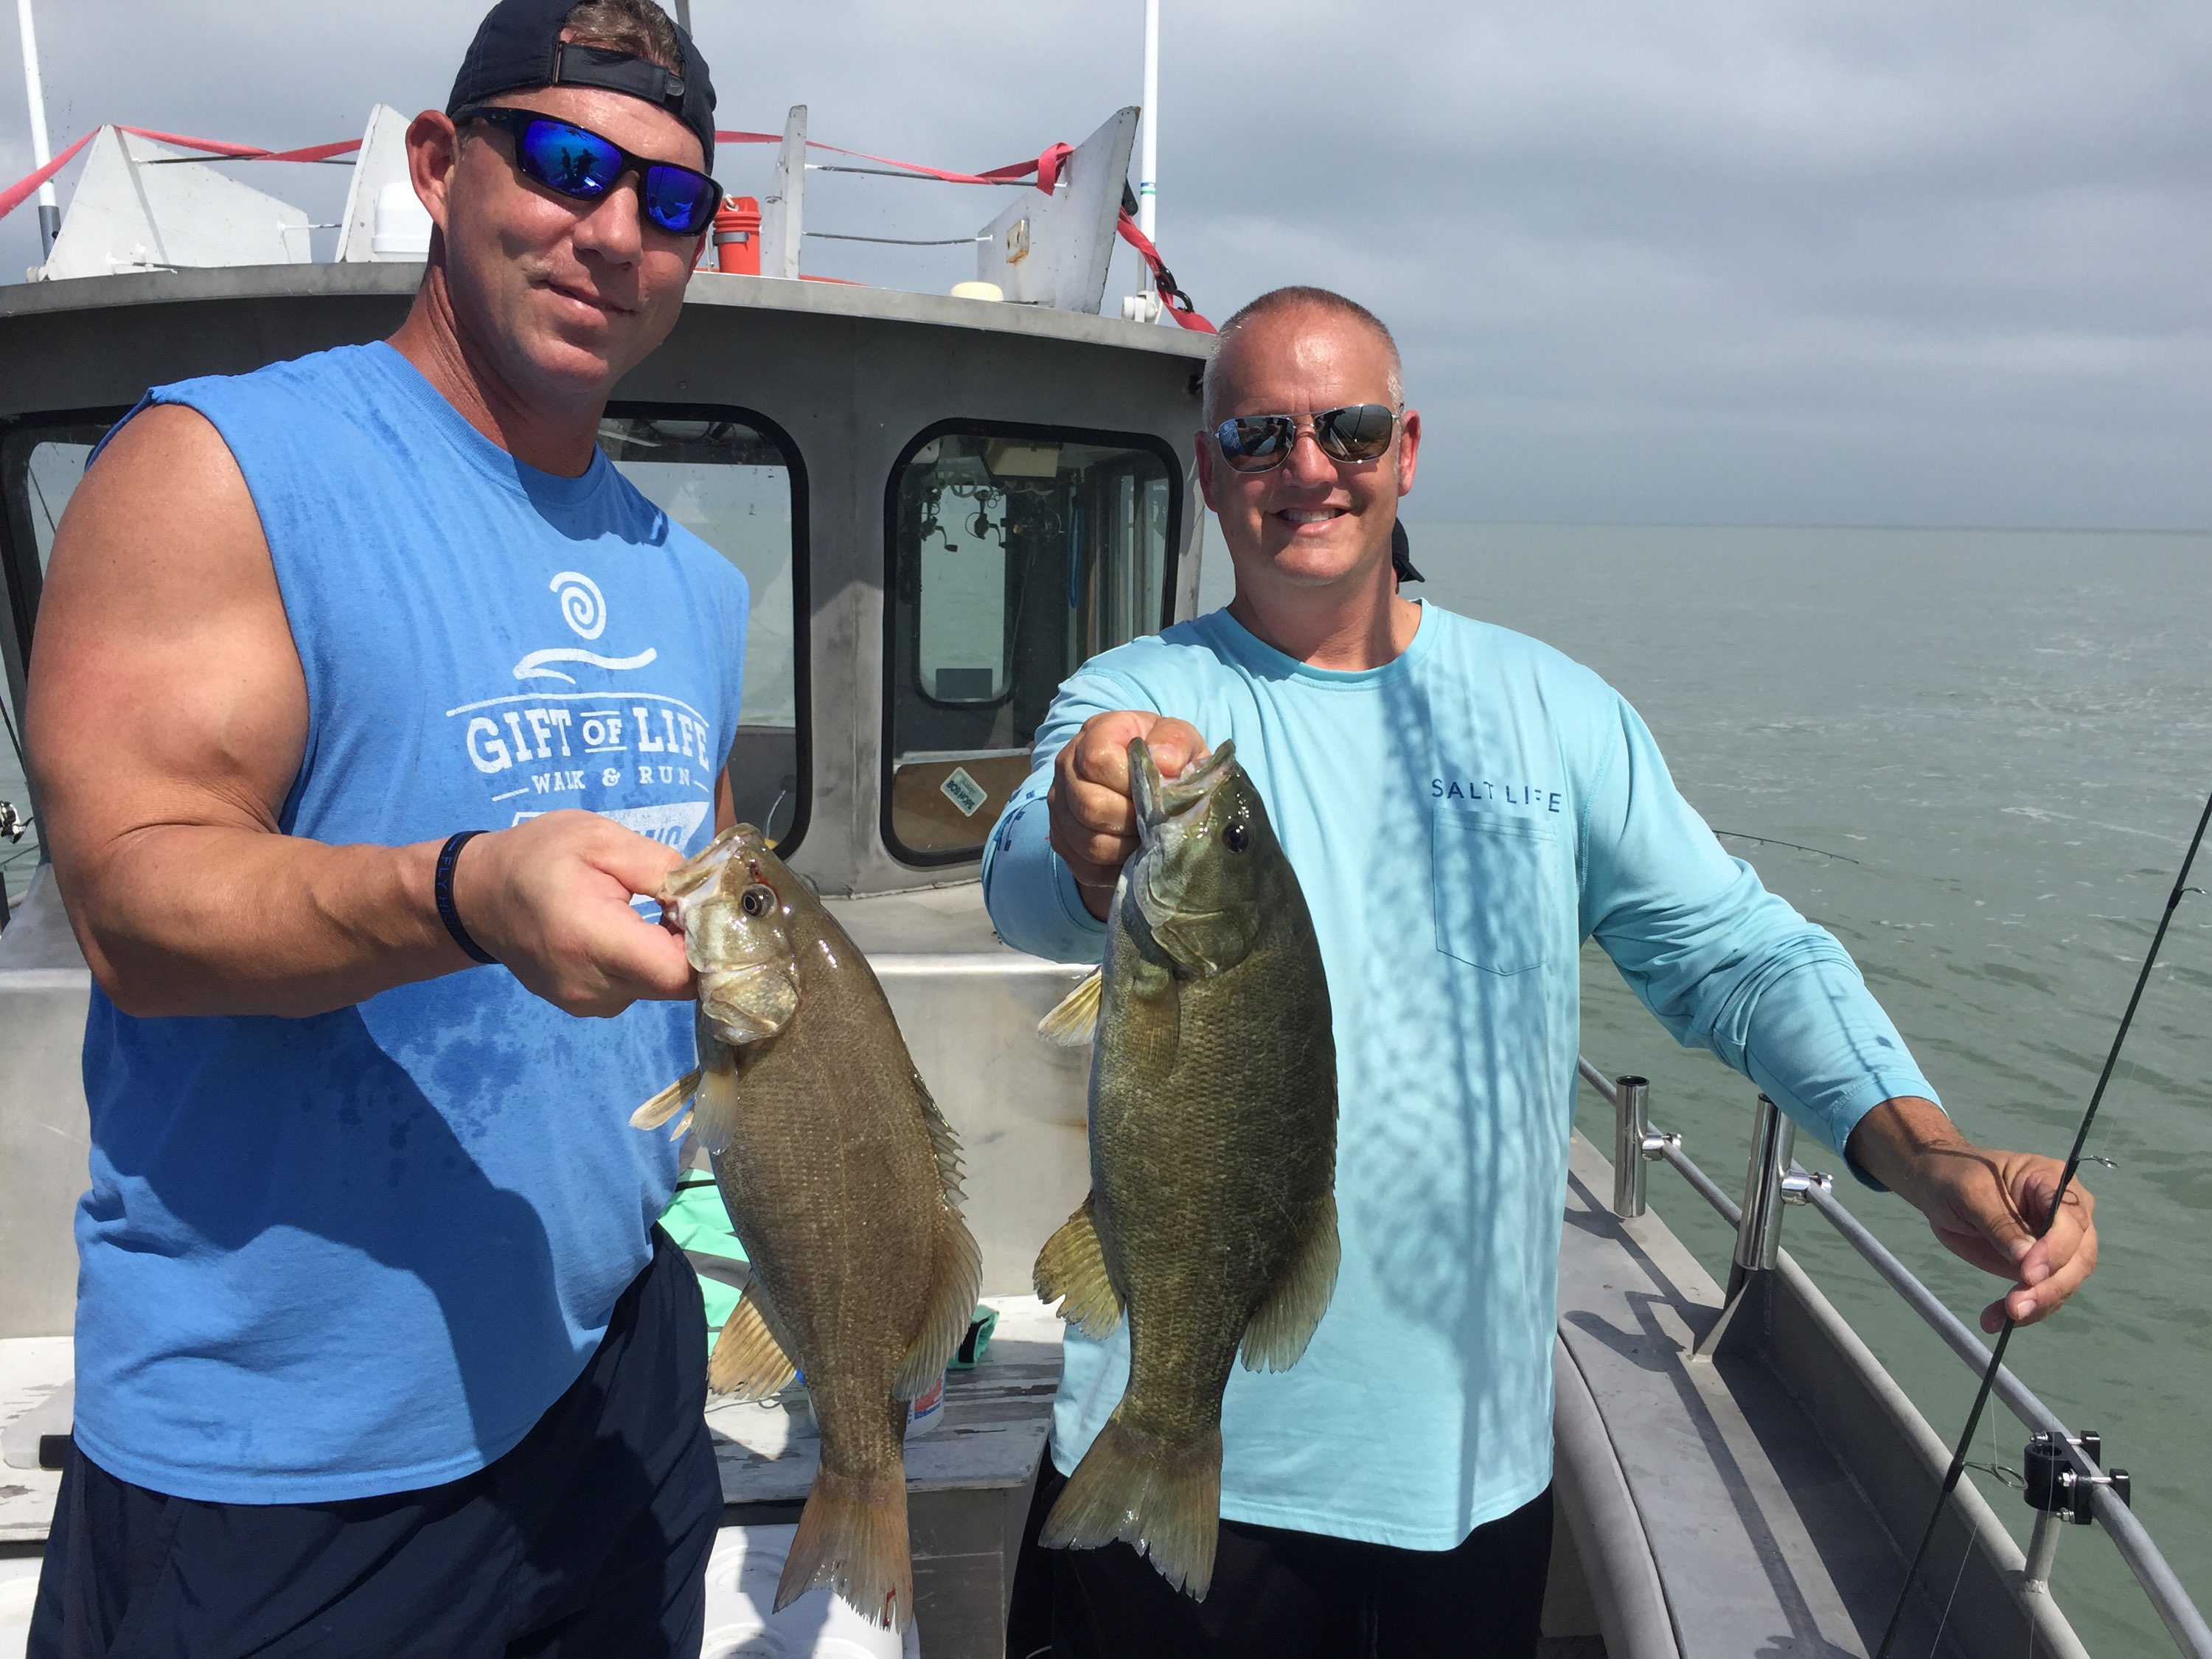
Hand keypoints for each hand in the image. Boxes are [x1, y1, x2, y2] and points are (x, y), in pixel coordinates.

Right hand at [448, 810, 691, 1016]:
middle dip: (697, 946)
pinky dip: (648, 964)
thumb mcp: (601, 839)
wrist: (477, 896)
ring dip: (671, 954)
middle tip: (686, 903)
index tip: (711, 909)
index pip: (681, 973)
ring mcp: (588, 1005)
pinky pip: (638, 989)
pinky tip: (634, 932)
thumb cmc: (538, 857)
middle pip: (677, 984)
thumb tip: (711, 899)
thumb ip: (663, 868)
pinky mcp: (586, 1008)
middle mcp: (593, 987)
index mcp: (593, 941)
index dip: (711, 946)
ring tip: (653, 914)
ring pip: (661, 988)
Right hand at [1048, 712, 1208, 920]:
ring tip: (1151, 840)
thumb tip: (1164, 762)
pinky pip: (1086, 866)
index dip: (1131, 783)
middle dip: (1133, 821)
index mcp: (1095, 733)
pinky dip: (1117, 868)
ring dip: (1128, 848)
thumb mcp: (1181, 741)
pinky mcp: (1062, 841)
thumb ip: (1175, 742)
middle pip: (1090, 806)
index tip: (1158, 791)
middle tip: (1159, 824)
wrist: (1150, 787)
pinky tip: (1136, 855)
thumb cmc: (1167, 760)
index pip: (1097, 760)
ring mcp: (1059, 807)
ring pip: (1089, 842)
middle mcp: (1066, 767)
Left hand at [1846, 1097, 2098, 1332]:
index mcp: (2054, 1181)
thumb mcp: (1971, 1193)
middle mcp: (2067, 1214)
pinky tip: (1995, 1320)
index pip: (2071, 1220)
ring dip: (2038, 1304)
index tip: (2028, 1273)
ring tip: (2002, 1317)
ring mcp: (2057, 1243)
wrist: (1940, 1187)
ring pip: (2065, 1281)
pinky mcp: (2040, 1266)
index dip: (2056, 1249)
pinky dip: (2023, 1310)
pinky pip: (2042, 1292)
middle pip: (2078, 1257)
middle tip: (2016, 1306)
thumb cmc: (1956, 1177)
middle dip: (2050, 1286)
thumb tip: (2026, 1259)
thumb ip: (1999, 1223)